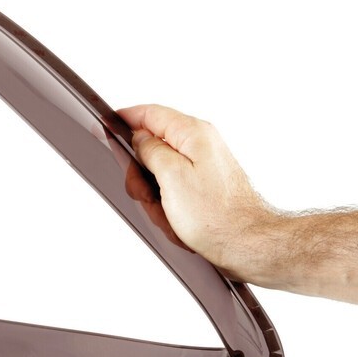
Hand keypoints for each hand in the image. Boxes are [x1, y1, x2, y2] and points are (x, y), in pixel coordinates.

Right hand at [117, 103, 276, 280]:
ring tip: (165, 211)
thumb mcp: (171, 176)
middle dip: (141, 172)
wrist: (246, 243)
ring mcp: (204, 164)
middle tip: (145, 192)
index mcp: (193, 134)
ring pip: (161, 170)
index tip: (110, 127)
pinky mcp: (206, 183)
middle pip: (153, 144)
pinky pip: (174, 187)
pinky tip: (175, 218)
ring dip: (155, 193)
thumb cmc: (216, 217)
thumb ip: (150, 149)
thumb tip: (139, 139)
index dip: (127, 119)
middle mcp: (201, 144)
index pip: (151, 113)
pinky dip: (168, 202)